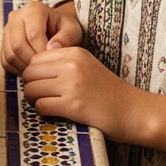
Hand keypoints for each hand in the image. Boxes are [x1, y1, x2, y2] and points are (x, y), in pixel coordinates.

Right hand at [1, 1, 82, 75]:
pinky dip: (18, 69)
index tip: (53, 60)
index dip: (43, 52)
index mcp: (33, 9)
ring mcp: (7, 29)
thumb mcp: (72, 30)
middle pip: (18, 44)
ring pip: (10, 54)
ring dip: (25, 67)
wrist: (54, 27)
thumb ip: (66, 37)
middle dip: (33, 61)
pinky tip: (32, 69)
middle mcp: (16, 16)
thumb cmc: (64, 28)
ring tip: (40, 69)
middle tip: (46, 68)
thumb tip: (52, 48)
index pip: (33, 34)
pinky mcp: (3, 42)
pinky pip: (6, 60)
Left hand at [22, 46, 165, 160]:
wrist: (135, 111)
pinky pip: (42, 106)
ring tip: (46, 105)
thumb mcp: (86, 66)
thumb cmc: (108, 92)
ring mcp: (72, 84)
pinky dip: (43, 112)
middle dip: (30, 86)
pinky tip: (53, 113)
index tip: (41, 83)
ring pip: (31, 89)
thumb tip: (31, 70)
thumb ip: (62, 63)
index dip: (34, 73)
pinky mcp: (74, 105)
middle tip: (40, 96)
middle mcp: (71, 64)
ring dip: (34, 100)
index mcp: (74, 52)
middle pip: (30, 73)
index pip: (35, 58)